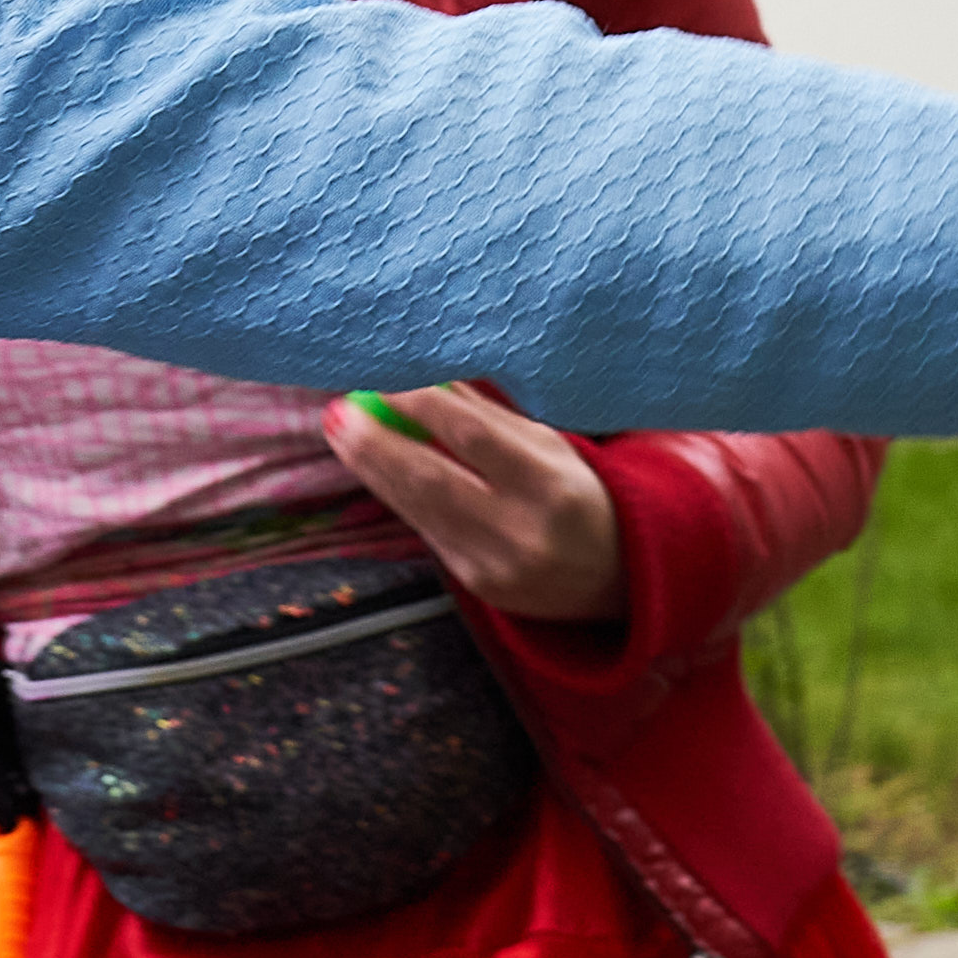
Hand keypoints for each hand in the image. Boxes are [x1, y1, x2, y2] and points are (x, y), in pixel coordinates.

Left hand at [321, 381, 623, 624]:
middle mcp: (523, 532)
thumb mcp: (547, 445)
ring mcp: (497, 566)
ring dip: (373, 469)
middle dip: (377, 444)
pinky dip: (398, 495)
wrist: (617, 577)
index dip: (422, 404)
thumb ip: (487, 413)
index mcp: (551, 485)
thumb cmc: (577, 493)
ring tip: (340, 431)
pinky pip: (428, 532)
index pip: (473, 437)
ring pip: (419, 510)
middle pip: (432, 481)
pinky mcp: (478, 586)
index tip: (383, 376)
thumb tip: (425, 370)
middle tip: (340, 410)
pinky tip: (375, 467)